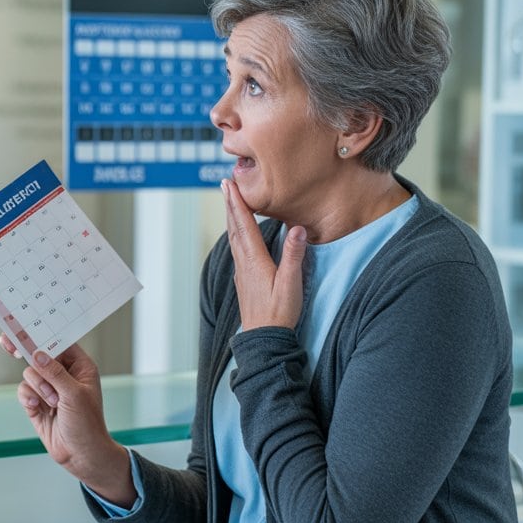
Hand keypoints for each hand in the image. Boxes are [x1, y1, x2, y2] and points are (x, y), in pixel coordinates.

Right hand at [0, 335, 133, 506]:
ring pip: (29, 374)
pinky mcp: (36, 403)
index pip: (59, 343)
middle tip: (7, 343)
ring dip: (37, 387)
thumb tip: (38, 355)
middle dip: (28, 356)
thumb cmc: (88, 425)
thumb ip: (55, 373)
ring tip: (51, 402)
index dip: (42, 335)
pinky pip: (24, 390)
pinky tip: (37, 407)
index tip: (24, 327)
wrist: (81, 456)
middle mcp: (63, 375)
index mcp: (80, 367)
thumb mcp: (74, 395)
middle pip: (38, 355)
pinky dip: (28, 397)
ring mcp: (49, 389)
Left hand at [222, 179, 307, 330]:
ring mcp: (242, 270)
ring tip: (229, 201)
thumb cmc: (279, 314)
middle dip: (230, 204)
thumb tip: (297, 229)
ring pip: (234, 237)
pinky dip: (235, 233)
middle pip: (234, 227)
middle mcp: (244, 262)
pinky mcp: (245, 278)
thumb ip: (294, 256)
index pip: (244, 225)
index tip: (230, 185)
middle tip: (224, 184)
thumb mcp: (291, 284)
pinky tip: (238, 233)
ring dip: (231, 217)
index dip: (237, 203)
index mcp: (255, 260)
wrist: (264, 338)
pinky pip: (237, 248)